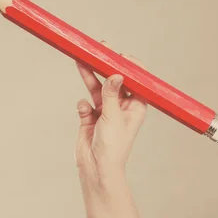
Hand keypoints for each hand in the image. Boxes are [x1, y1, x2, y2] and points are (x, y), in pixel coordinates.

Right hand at [74, 41, 147, 177]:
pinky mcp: (91, 118)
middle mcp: (122, 107)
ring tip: (80, 61)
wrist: (96, 168)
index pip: (136, 81)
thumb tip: (116, 73)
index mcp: (136, 107)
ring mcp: (106, 111)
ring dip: (89, 76)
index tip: (120, 54)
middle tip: (98, 49)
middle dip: (105, 66)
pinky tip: (84, 111)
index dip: (129, 66)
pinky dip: (83, 105)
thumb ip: (111, 93)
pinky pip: (86, 104)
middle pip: (114, 81)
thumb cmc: (113, 147)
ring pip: (97, 88)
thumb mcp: (113, 117)